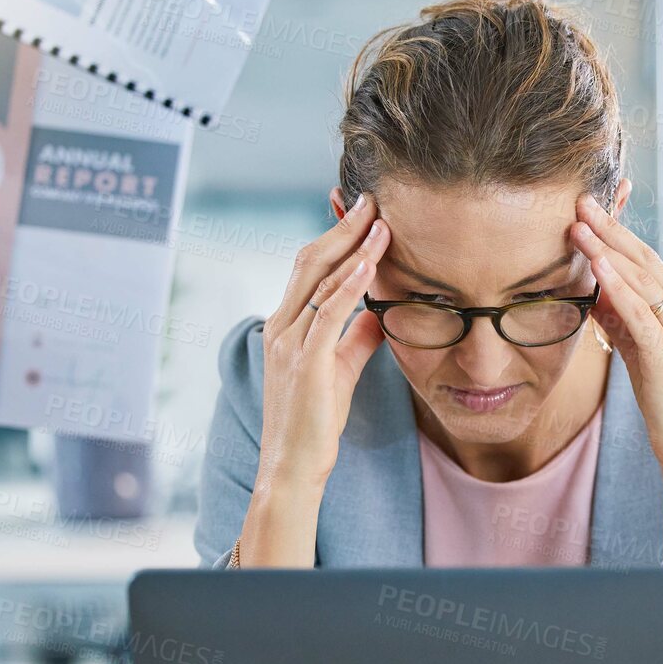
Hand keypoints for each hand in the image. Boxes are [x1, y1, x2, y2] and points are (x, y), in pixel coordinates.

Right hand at [237, 193, 389, 564]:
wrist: (295, 465)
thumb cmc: (317, 422)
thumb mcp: (342, 369)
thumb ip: (357, 337)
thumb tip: (381, 312)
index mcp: (284, 326)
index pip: (307, 267)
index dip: (334, 235)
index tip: (359, 210)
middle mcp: (281, 327)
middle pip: (309, 261)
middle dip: (342, 226)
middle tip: (371, 198)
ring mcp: (289, 343)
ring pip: (318, 279)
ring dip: (352, 245)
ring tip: (380, 218)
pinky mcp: (306, 362)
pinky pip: (329, 312)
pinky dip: (350, 282)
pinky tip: (371, 261)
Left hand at [569, 191, 662, 566]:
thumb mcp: (642, 355)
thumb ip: (623, 323)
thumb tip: (594, 294)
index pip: (648, 263)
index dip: (617, 234)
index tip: (589, 211)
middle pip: (644, 260)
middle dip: (610, 228)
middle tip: (579, 199)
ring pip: (641, 278)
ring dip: (606, 247)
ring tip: (577, 221)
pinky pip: (638, 311)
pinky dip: (616, 284)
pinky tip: (595, 263)